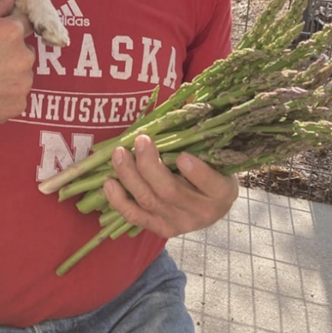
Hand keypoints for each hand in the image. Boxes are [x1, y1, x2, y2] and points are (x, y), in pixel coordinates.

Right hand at [0, 0, 35, 125]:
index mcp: (12, 32)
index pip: (24, 24)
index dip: (9, 31)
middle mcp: (23, 57)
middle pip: (24, 51)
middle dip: (10, 54)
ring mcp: (22, 84)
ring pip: (22, 75)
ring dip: (9, 76)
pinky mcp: (16, 106)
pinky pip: (16, 98)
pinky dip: (4, 97)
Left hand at [102, 135, 238, 237]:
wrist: (209, 205)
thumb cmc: (212, 170)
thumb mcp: (216, 156)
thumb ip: (201, 139)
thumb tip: (186, 104)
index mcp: (222, 193)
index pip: (211, 185)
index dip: (197, 173)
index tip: (182, 155)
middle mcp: (201, 213)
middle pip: (170, 191)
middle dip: (150, 166)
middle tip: (141, 140)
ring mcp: (178, 223)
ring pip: (148, 200)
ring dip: (130, 175)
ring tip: (119, 153)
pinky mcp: (159, 228)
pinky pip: (135, 217)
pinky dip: (119, 200)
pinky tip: (109, 182)